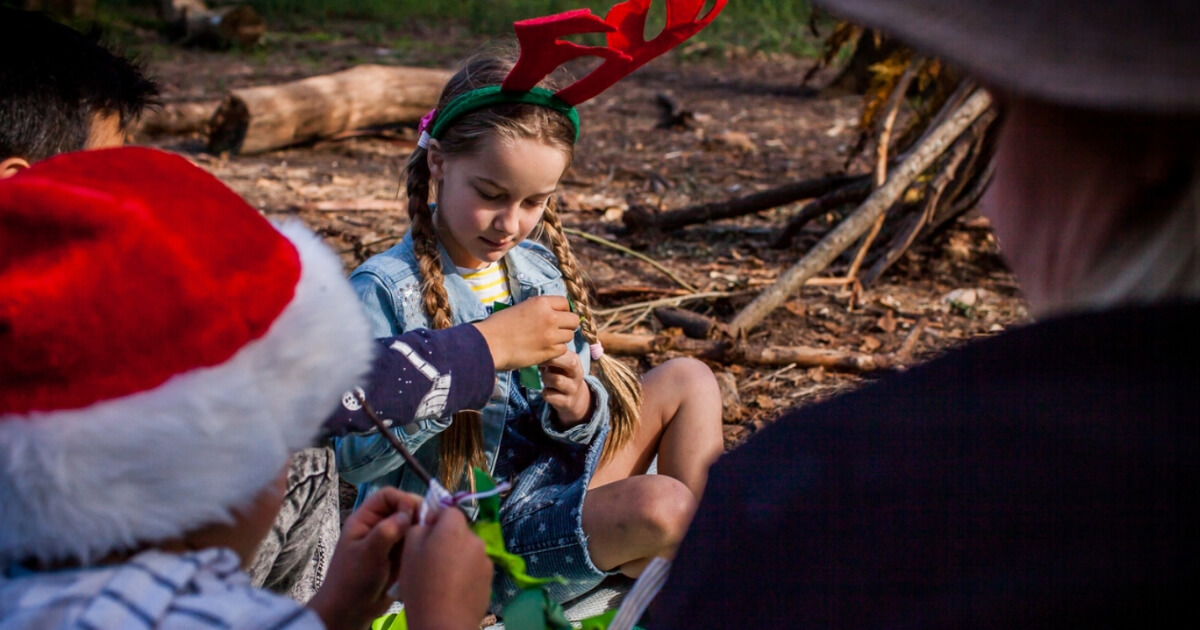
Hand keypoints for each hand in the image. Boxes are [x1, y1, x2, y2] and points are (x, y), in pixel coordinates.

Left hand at [307, 488, 421, 629]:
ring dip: (420, 531)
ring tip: (426, 542)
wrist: (350, 611)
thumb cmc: (352, 580)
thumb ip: (388, 530)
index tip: (416, 514)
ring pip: (411, 526)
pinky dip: (420, 546)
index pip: (388, 496)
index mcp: (365, 519)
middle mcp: (378, 526)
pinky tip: (424, 554)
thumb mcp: (368, 553)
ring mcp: (389, 541)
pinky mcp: (398, 556)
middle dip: (416, 515)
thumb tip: (409, 513)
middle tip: (427, 528)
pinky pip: (414, 543)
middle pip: (403, 508)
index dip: (403, 500)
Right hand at [396, 507, 492, 629]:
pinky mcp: (491, 579)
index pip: (449, 511)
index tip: (425, 538)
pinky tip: (454, 589)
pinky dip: (466, 574)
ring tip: (443, 579)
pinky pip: (475, 568)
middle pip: (460, 531)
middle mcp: (475, 539)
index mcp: (454, 527)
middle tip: (431, 560)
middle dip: (448, 540)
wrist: (444, 622)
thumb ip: (420, 527)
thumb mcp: (409, 549)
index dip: (436, 521)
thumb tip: (430, 523)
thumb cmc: (422, 584)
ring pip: (468, 550)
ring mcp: (486, 559)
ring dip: (458, 557)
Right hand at [473, 295, 578, 370]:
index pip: (565, 303)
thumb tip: (549, 312)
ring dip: (561, 339)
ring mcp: (551, 335)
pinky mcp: (549, 351)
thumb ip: (537, 309)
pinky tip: (544, 350)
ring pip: (569, 336)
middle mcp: (550, 317)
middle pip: (573, 320)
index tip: (557, 316)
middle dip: (567, 325)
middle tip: (556, 331)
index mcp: (541, 303)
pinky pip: (563, 350)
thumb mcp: (520, 308)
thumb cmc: (498, 325)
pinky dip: (556, 351)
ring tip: (547, 342)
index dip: (562, 311)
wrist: (489, 343)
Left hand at [540, 350, 591, 425]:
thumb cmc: (561, 375)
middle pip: (571, 363)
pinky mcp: (566, 402)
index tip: (540, 353)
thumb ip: (552, 357)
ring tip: (545, 378)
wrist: (574, 398)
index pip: (567, 352)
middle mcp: (578, 375)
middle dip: (552, 361)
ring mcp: (573, 390)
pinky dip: (544, 392)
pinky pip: (549, 395)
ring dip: (546, 378)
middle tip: (541, 363)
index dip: (551, 351)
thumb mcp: (560, 365)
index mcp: (576, 362)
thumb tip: (534, 350)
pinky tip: (547, 391)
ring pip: (558, 380)